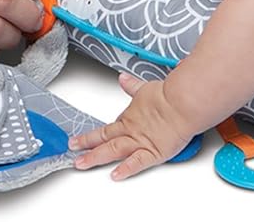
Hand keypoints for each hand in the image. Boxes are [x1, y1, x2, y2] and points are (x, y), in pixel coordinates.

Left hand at [69, 73, 198, 180]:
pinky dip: (125, 169)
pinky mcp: (153, 152)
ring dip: (95, 157)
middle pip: (104, 139)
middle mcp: (131, 130)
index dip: (94, 135)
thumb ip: (133, 86)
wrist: (181, 103)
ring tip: (81, 163)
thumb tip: (123, 79)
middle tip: (72, 151)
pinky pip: (136, 163)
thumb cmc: (167, 95)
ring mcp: (139, 142)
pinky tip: (114, 175)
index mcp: (129, 117)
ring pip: (112, 150)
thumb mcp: (145, 88)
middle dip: (86, 145)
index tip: (82, 140)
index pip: (109, 128)